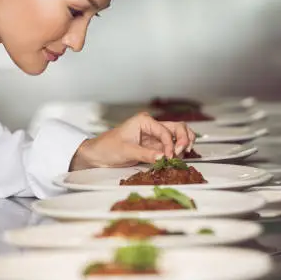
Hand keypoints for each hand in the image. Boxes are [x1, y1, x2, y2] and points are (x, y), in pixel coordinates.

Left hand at [70, 112, 195, 169]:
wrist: (97, 154)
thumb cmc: (107, 147)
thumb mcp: (126, 150)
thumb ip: (146, 154)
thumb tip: (163, 156)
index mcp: (144, 121)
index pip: (164, 131)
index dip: (170, 144)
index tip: (169, 157)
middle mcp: (151, 126)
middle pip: (177, 127)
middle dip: (183, 139)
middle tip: (182, 152)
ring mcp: (154, 136)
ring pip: (177, 135)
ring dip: (183, 143)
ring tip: (183, 154)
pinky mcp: (154, 147)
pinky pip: (171, 147)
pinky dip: (177, 151)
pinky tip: (177, 158)